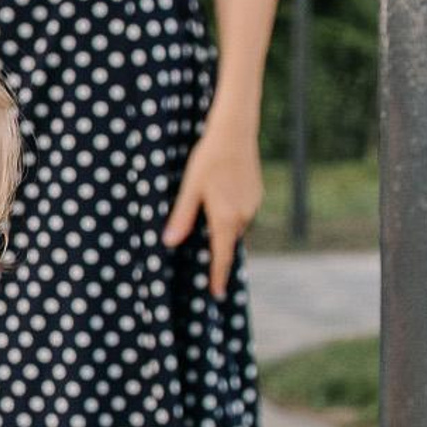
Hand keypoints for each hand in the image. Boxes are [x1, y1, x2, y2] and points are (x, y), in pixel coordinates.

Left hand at [162, 120, 264, 296]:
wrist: (235, 132)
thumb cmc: (208, 159)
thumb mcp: (189, 189)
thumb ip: (182, 217)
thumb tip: (170, 243)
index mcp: (226, 218)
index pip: (222, 255)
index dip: (218, 275)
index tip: (216, 294)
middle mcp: (244, 215)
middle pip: (228, 241)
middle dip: (217, 250)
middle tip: (204, 260)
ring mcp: (253, 204)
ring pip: (235, 225)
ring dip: (223, 228)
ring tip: (207, 221)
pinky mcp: (257, 193)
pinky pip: (242, 212)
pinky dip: (230, 214)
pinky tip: (218, 200)